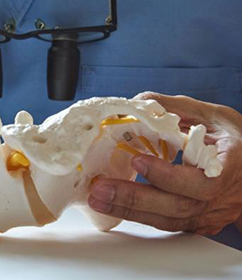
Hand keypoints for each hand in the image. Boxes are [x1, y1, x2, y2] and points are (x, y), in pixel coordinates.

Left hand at [88, 92, 241, 234]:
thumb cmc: (234, 139)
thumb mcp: (212, 116)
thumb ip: (175, 108)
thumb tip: (136, 103)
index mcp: (231, 166)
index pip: (202, 181)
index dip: (168, 175)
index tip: (138, 161)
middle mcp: (222, 197)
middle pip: (177, 206)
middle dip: (134, 197)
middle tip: (101, 187)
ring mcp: (209, 214)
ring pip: (168, 219)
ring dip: (128, 210)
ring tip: (97, 198)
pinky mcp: (196, 223)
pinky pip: (165, 223)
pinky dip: (137, 215)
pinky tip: (113, 206)